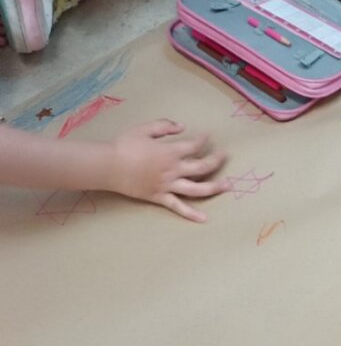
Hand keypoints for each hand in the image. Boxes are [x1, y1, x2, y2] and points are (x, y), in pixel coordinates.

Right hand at [104, 119, 227, 221]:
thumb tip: (182, 127)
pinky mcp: (160, 197)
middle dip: (216, 161)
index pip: (194, 146)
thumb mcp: (144, 129)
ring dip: (213, 187)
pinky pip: (178, 207)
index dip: (203, 140)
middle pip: (202, 167)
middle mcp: (173, 170)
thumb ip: (164, 126)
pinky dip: (191, 214)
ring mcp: (167, 186)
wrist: (108, 166)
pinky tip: (204, 219)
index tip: (208, 136)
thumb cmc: (124, 145)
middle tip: (225, 156)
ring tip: (226, 186)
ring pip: (196, 189)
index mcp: (170, 152)